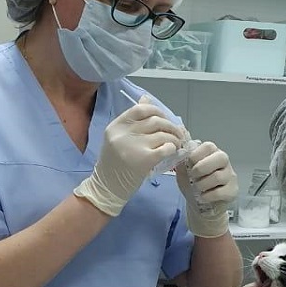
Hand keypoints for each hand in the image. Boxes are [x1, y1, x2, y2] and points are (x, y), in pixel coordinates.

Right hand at [74, 97, 184, 215]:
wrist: (108, 187)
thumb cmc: (115, 163)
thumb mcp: (118, 138)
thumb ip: (132, 120)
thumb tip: (146, 98)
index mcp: (116, 126)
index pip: (141, 109)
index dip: (157, 111)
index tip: (164, 119)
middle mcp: (124, 134)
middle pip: (156, 121)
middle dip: (171, 126)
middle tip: (177, 134)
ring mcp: (134, 146)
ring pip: (163, 134)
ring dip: (175, 138)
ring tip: (176, 144)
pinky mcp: (144, 160)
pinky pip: (166, 148)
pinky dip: (173, 148)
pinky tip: (172, 152)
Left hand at [176, 142, 236, 237]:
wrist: (199, 205)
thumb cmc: (192, 185)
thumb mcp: (183, 172)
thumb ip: (182, 162)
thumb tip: (180, 153)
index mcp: (212, 153)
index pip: (209, 146)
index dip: (196, 155)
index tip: (188, 165)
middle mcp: (224, 162)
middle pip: (220, 158)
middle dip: (201, 168)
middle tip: (193, 177)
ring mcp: (231, 176)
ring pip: (218, 176)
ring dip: (202, 184)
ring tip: (196, 189)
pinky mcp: (232, 191)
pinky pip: (219, 192)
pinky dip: (206, 196)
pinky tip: (202, 197)